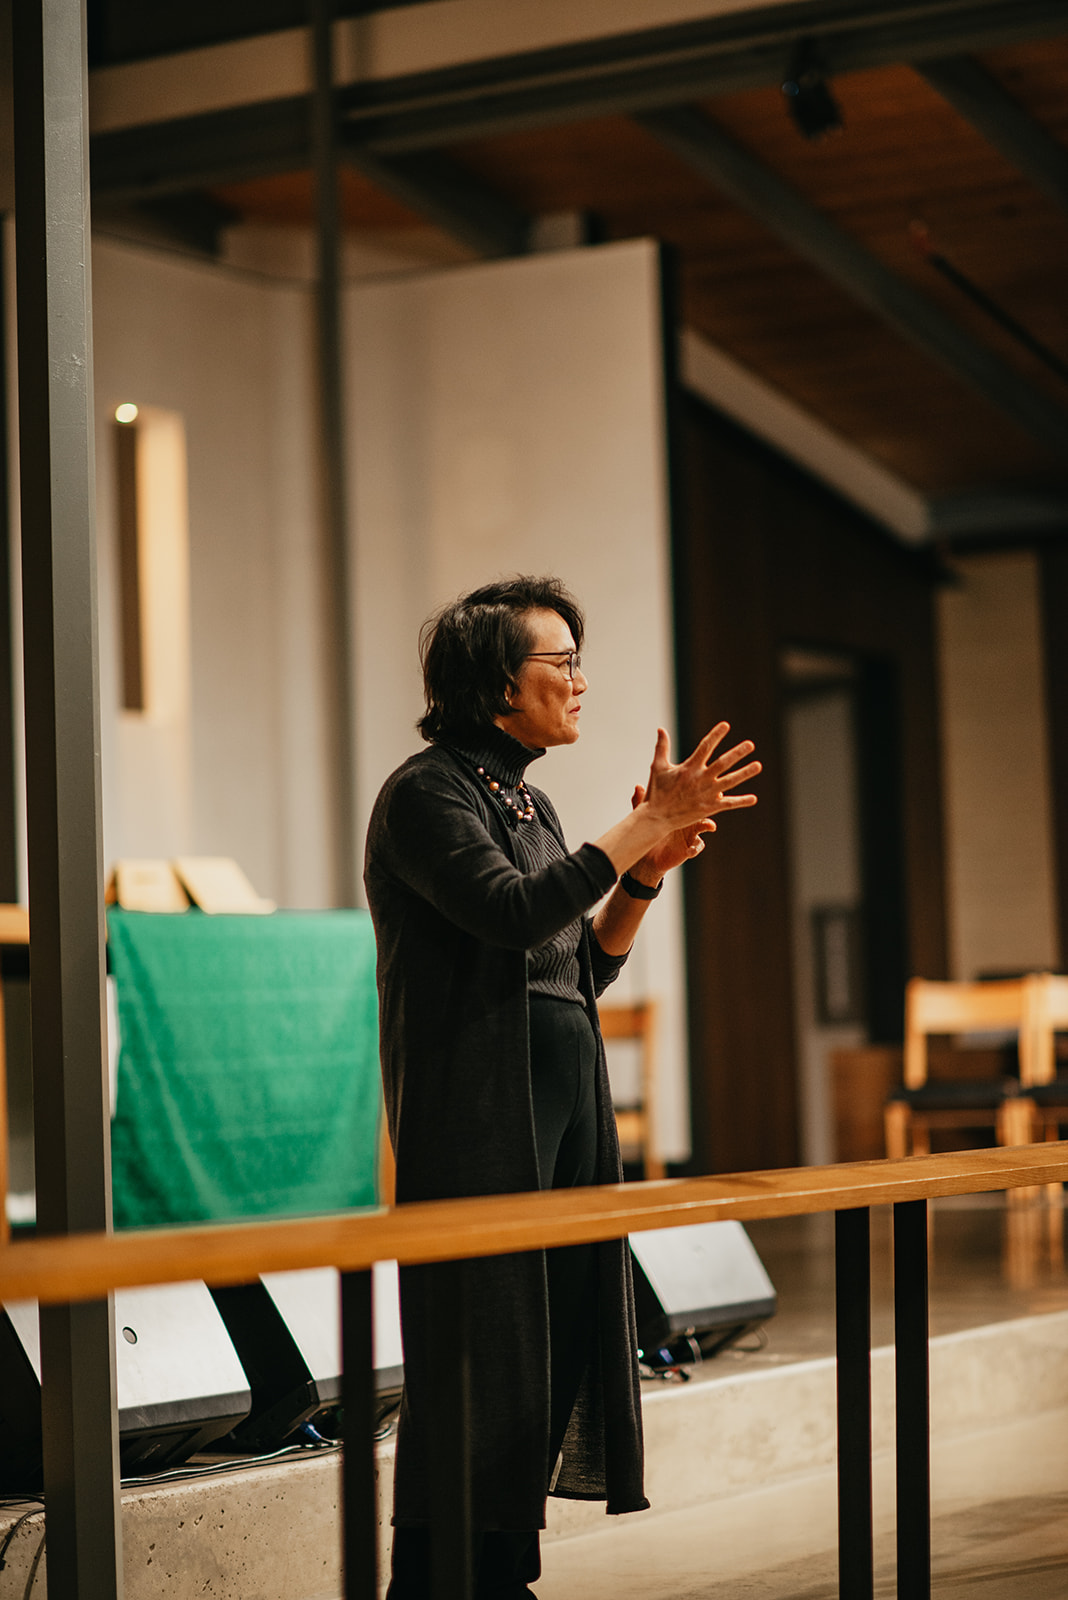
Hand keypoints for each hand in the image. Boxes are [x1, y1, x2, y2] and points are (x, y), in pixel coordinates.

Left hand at [626, 784, 713, 883]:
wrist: (646, 857)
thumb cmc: (648, 833)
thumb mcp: (644, 816)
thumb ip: (641, 801)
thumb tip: (638, 786)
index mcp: (678, 809)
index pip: (689, 797)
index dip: (696, 790)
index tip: (702, 785)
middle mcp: (687, 820)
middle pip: (702, 808)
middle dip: (709, 802)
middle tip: (715, 800)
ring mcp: (690, 834)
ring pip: (704, 827)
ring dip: (708, 824)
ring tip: (710, 825)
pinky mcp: (689, 848)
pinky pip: (697, 847)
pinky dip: (695, 849)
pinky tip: (689, 851)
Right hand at [641, 723, 759, 835]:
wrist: (656, 818)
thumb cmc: (657, 792)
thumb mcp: (658, 767)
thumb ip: (662, 747)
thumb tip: (661, 729)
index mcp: (689, 768)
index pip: (705, 747)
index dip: (715, 735)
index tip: (726, 725)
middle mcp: (700, 779)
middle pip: (723, 763)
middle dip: (737, 753)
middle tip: (750, 744)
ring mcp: (706, 794)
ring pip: (730, 781)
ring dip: (745, 773)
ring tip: (758, 765)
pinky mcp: (709, 808)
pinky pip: (728, 804)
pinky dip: (741, 801)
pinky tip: (754, 799)